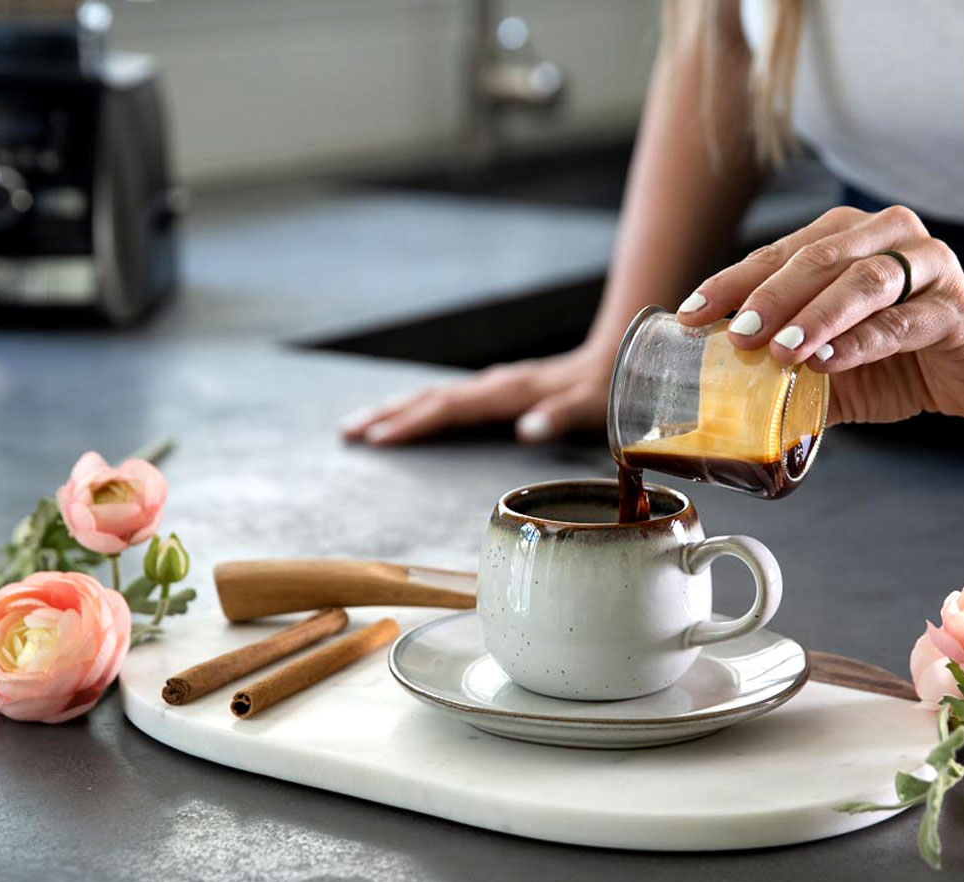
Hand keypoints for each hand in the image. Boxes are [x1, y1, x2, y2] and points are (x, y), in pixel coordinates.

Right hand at [340, 343, 612, 444]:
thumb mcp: (590, 407)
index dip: (413, 424)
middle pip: (429, 399)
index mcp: (508, 392)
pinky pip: (446, 399)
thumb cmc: (604, 389)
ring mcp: (492, 386)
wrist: (616, 358)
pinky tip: (402, 415)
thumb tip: (527, 430)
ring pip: (432, 395)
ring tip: (357, 425)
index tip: (378, 441)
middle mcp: (493, 385)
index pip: (449, 408)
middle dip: (387, 415)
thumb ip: (559, 417)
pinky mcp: (495, 390)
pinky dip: (416, 407)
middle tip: (347, 433)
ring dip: (395, 409)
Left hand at [677, 206, 963, 424]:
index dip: (730, 283)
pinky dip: (861, 341)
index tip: (691, 315)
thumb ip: (780, 369)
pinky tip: (828, 361)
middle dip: (768, 298)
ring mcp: (928, 265)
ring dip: (815, 316)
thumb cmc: (896, 356)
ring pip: (862, 281)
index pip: (776, 255)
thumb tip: (715, 399)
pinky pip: (902, 321)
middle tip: (735, 335)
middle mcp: (886, 236)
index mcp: (845, 237)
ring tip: (780, 350)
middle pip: (817, 258)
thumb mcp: (825, 362)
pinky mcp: (956, 308)